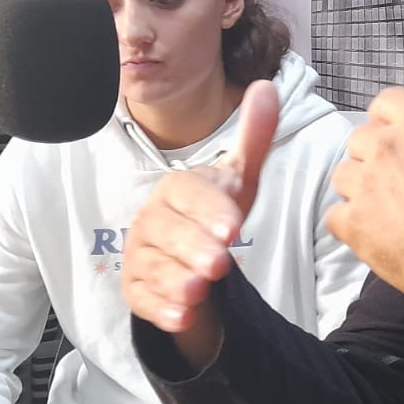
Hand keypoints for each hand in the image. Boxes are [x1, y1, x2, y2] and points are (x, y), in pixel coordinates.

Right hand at [123, 81, 280, 369]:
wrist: (194, 257)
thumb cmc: (216, 214)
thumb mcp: (240, 179)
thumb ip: (253, 138)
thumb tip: (266, 86)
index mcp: (176, 190)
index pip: (187, 195)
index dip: (208, 211)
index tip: (233, 227)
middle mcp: (152, 220)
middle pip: (168, 234)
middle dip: (193, 249)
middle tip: (219, 264)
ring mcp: (140, 255)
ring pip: (154, 267)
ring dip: (176, 281)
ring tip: (199, 291)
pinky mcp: (137, 289)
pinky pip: (144, 299)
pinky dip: (163, 310)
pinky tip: (183, 317)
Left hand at [326, 89, 403, 345]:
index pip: (387, 102)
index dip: (396, 121)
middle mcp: (386, 145)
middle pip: (362, 139)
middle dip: (378, 157)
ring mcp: (366, 186)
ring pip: (345, 176)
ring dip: (362, 189)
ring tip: (392, 210)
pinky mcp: (352, 225)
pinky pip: (336, 216)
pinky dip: (352, 226)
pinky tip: (379, 236)